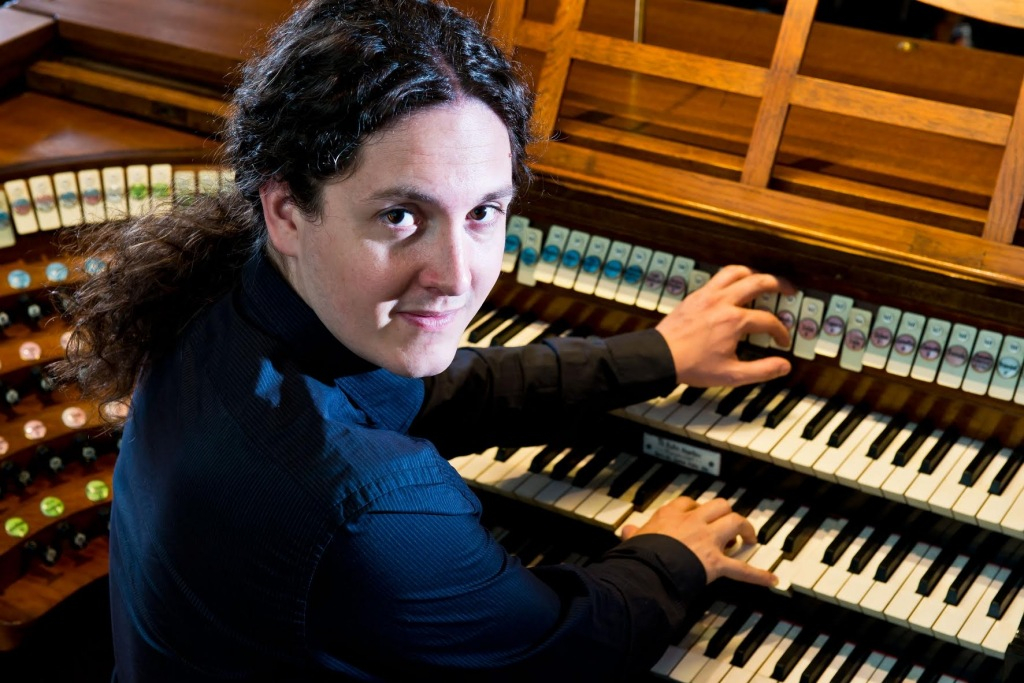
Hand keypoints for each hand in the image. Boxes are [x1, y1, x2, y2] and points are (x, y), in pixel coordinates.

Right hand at [621, 496, 776, 586]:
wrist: (647, 568)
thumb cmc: (639, 554)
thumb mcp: (634, 539)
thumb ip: (634, 534)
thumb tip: (627, 532)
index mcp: (671, 516)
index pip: (689, 503)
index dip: (696, 508)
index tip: (697, 513)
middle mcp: (693, 522)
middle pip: (719, 506)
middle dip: (727, 513)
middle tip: (729, 524)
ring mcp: (707, 540)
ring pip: (734, 522)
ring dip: (744, 529)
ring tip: (749, 538)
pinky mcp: (716, 562)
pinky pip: (742, 569)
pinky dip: (758, 575)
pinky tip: (771, 579)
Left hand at [655, 265, 793, 386]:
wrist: (659, 357)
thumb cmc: (691, 366)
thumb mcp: (731, 375)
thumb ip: (761, 370)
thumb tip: (784, 366)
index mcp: (734, 321)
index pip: (768, 321)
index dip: (780, 331)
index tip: (782, 341)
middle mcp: (723, 302)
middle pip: (759, 282)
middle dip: (779, 284)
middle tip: (789, 290)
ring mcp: (707, 296)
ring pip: (736, 272)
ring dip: (754, 273)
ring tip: (763, 280)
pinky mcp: (695, 295)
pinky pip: (718, 277)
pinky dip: (732, 277)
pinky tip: (735, 286)